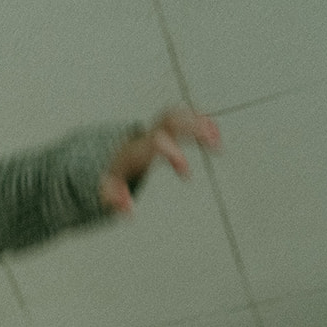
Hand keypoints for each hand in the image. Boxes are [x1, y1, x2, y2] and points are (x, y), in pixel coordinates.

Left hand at [100, 109, 220, 214]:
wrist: (113, 156)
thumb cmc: (115, 173)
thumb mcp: (109, 188)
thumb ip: (116, 198)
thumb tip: (128, 211)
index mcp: (138, 149)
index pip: (158, 143)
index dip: (174, 154)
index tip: (186, 174)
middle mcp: (149, 135)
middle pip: (172, 121)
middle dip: (194, 128)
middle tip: (214, 143)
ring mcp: (158, 129)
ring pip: (179, 115)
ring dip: (200, 122)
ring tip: (217, 139)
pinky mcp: (167, 128)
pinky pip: (184, 116)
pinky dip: (200, 121)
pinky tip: (215, 132)